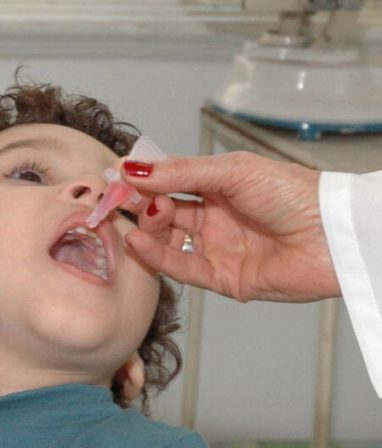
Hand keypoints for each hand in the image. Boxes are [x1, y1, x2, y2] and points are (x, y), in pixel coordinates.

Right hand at [119, 151, 339, 302]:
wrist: (334, 234)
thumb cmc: (292, 193)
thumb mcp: (231, 172)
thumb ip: (180, 173)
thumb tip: (131, 168)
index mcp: (217, 185)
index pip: (168, 181)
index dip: (142, 180)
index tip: (114, 177)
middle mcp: (214, 216)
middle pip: (163, 211)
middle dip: (139, 204)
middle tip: (117, 200)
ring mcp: (218, 247)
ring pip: (169, 240)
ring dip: (147, 230)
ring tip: (134, 220)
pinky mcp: (225, 278)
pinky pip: (184, 269)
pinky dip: (159, 257)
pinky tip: (140, 242)